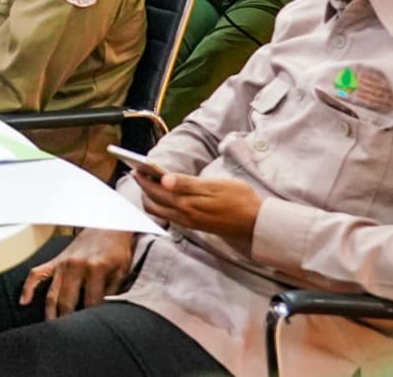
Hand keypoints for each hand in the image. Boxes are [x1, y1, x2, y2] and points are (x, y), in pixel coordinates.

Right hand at [20, 228, 135, 319]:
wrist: (107, 225)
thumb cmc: (116, 250)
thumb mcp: (121, 270)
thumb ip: (112, 291)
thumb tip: (105, 312)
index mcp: (95, 268)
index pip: (91, 303)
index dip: (92, 319)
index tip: (91, 330)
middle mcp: (76, 266)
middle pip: (67, 302)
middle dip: (67, 321)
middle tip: (66, 337)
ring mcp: (62, 263)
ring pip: (52, 294)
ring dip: (50, 313)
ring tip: (50, 330)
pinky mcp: (55, 261)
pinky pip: (36, 274)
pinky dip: (28, 288)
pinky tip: (23, 301)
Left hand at [136, 172, 261, 248]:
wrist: (255, 223)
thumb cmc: (238, 198)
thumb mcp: (214, 186)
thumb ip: (187, 184)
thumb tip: (164, 180)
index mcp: (187, 202)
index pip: (156, 190)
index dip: (144, 179)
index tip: (136, 167)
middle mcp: (184, 214)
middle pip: (154, 201)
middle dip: (143, 187)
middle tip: (138, 173)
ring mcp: (188, 222)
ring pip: (159, 211)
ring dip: (150, 198)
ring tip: (148, 184)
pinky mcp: (194, 226)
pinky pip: (169, 217)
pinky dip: (160, 206)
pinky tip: (163, 197)